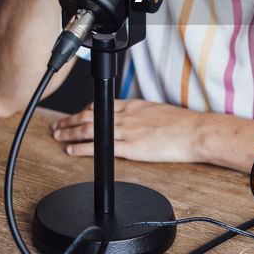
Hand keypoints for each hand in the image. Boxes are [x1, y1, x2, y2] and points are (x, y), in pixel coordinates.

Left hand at [52, 99, 205, 161]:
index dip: (82, 111)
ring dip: (69, 132)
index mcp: (133, 105)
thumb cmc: (182, 124)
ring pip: (89, 129)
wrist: (196, 132)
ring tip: (58, 135)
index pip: (100, 104)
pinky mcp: (131, 148)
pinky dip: (82, 148)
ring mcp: (127, 131)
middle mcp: (126, 116)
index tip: (75, 115)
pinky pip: (100, 147)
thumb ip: (139, 114)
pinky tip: (71, 149)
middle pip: (89, 116)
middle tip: (57, 125)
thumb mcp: (156, 110)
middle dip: (69, 120)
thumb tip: (131, 119)